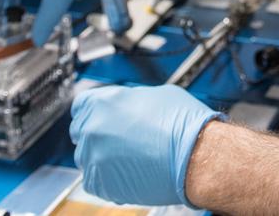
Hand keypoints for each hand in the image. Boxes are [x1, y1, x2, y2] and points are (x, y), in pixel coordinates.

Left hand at [69, 84, 224, 206]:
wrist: (197, 156)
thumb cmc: (183, 125)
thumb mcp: (156, 95)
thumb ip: (130, 100)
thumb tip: (126, 105)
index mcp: (103, 102)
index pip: (81, 106)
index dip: (94, 112)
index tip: (102, 119)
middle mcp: (93, 127)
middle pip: (81, 131)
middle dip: (97, 134)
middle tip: (120, 140)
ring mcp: (94, 157)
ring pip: (87, 157)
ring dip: (102, 157)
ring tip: (130, 158)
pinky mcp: (101, 183)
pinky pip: (94, 180)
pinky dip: (107, 178)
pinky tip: (128, 172)